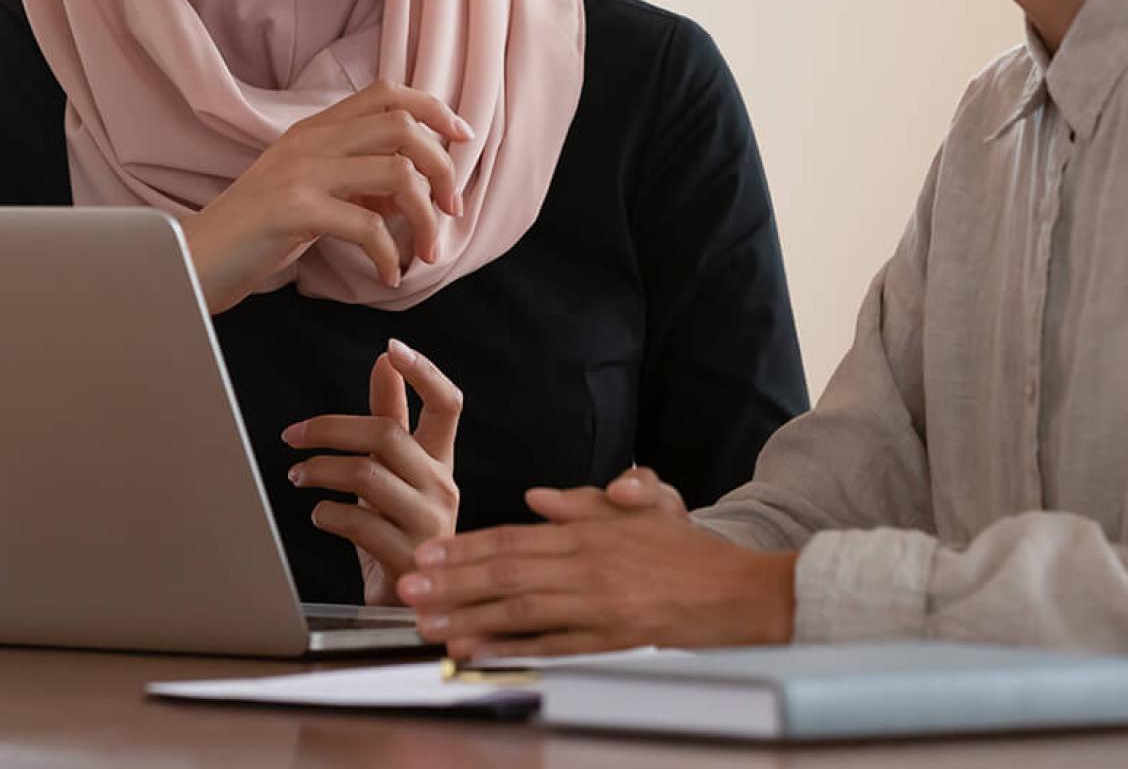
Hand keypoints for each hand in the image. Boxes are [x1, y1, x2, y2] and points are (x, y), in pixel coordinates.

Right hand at [181, 81, 474, 313]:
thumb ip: (357, 182)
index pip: (386, 91)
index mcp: (314, 129)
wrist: (190, 261)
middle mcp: (310, 139)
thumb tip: (412, 188)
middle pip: (403, 125)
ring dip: (426, 216)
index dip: (433, 107)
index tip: (463, 138)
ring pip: (397, 172)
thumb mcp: (311, 195)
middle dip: (443, 167)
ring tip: (427, 251)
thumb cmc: (254, 235)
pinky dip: (391, 254)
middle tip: (452, 209)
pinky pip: (369, 225)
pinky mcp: (293, 209)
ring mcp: (300, 170)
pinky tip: (389, 275)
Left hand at [284, 339, 461, 604]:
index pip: (448, 404)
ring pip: (368, 474)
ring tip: (297, 476)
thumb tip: (384, 361)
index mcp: (439, 460)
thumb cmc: (394, 529)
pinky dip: (328, 513)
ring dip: (319, 470)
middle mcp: (442, 485)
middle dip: (330, 427)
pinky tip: (318, 514)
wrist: (404, 607)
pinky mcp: (408, 557)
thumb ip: (391, 417)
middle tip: (292, 435)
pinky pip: (359, 521)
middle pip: (387, 434)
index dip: (425, 372)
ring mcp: (429, 523)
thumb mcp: (392, 471)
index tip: (393, 348)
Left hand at [396, 466, 795, 657]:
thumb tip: (536, 497)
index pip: (514, 536)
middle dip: (452, 579)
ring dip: (470, 615)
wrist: (742, 593)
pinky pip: (555, 647)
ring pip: (522, 609)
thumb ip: (584, 503)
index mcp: (589, 532)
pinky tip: (480, 652)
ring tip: (429, 622)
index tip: (427, 551)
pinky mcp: (613, 643)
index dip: (466, 545)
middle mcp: (588, 566)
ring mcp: (600, 607)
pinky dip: (514, 650)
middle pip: (507, 570)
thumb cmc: (687, 550)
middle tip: (407, 585)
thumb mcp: (639, 509)